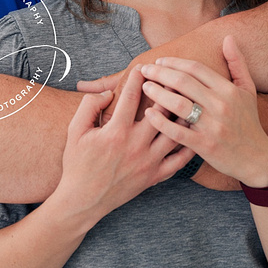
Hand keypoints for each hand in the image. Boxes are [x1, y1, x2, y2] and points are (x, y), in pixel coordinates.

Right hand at [56, 66, 193, 218]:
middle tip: (174, 77)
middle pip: (161, 112)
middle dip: (167, 91)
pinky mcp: (155, 177)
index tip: (143, 66)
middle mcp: (135, 146)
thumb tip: (107, 92)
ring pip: (175, 133)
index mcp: (116, 132)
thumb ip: (89, 106)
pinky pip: (179, 160)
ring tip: (189, 99)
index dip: (137, 78)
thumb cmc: (77, 164)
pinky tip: (192, 131)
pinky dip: (189, 145)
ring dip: (182, 115)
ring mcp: (148, 162)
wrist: (83, 201)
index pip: (130, 97)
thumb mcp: (75, 131)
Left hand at [140, 36, 267, 187]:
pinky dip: (161, 122)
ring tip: (145, 87)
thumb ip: (237, 63)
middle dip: (160, 73)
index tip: (160, 61)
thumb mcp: (247, 90)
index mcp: (228, 90)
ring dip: (158, 93)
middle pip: (184, 82)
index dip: (175, 62)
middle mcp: (221, 105)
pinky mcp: (205, 146)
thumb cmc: (249, 122)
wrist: (257, 159)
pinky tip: (149, 113)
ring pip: (178, 104)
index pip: (196, 68)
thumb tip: (228, 38)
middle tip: (145, 70)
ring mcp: (212, 126)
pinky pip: (178, 131)